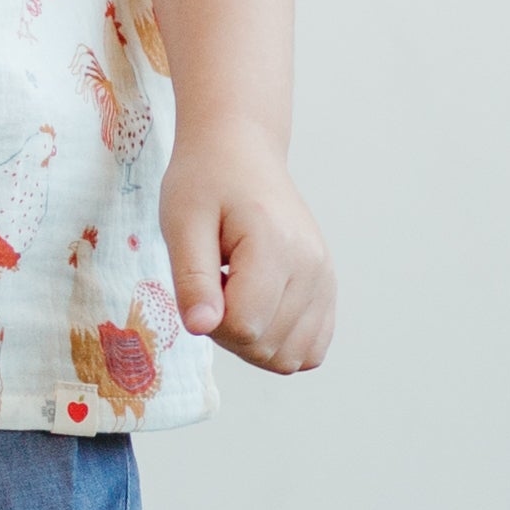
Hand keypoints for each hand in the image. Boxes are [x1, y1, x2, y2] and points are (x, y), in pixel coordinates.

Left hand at [159, 128, 336, 374]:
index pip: (243, 326)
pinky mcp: (328, 288)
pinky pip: (311, 350)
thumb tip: (202, 328)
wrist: (242, 152)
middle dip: (227, 332)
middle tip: (215, 285)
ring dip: (253, 341)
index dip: (209, 320)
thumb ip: (192, 278)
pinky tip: (259, 309)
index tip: (201, 284)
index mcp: (275, 246)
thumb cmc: (205, 182)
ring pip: (290, 357)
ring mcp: (326, 279)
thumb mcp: (182, 222)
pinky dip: (280, 344)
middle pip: (266, 346)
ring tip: (237, 294)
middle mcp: (312, 266)